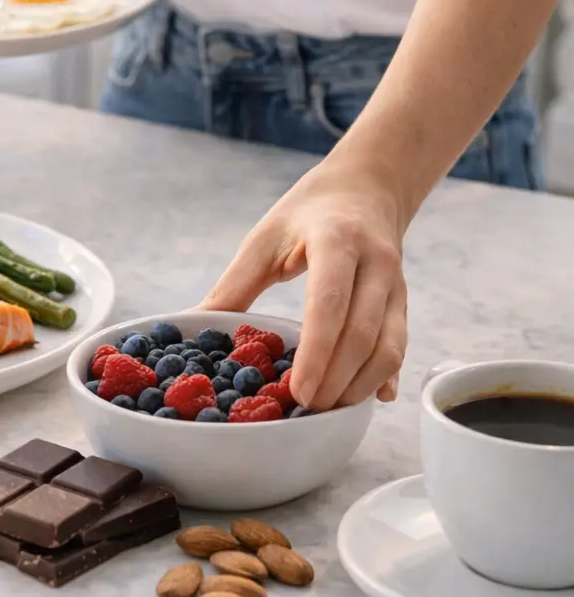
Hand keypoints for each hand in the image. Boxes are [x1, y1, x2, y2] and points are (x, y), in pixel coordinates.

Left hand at [201, 163, 408, 409]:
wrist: (366, 187)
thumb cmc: (308, 212)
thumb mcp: (266, 236)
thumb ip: (235, 283)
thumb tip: (192, 323)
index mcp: (336, 240)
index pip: (329, 302)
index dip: (315, 352)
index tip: (297, 391)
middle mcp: (375, 262)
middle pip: (362, 334)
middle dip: (335, 380)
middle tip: (305, 409)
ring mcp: (396, 284)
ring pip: (389, 347)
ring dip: (360, 385)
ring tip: (328, 409)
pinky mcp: (404, 301)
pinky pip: (401, 346)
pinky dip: (387, 377)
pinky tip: (371, 399)